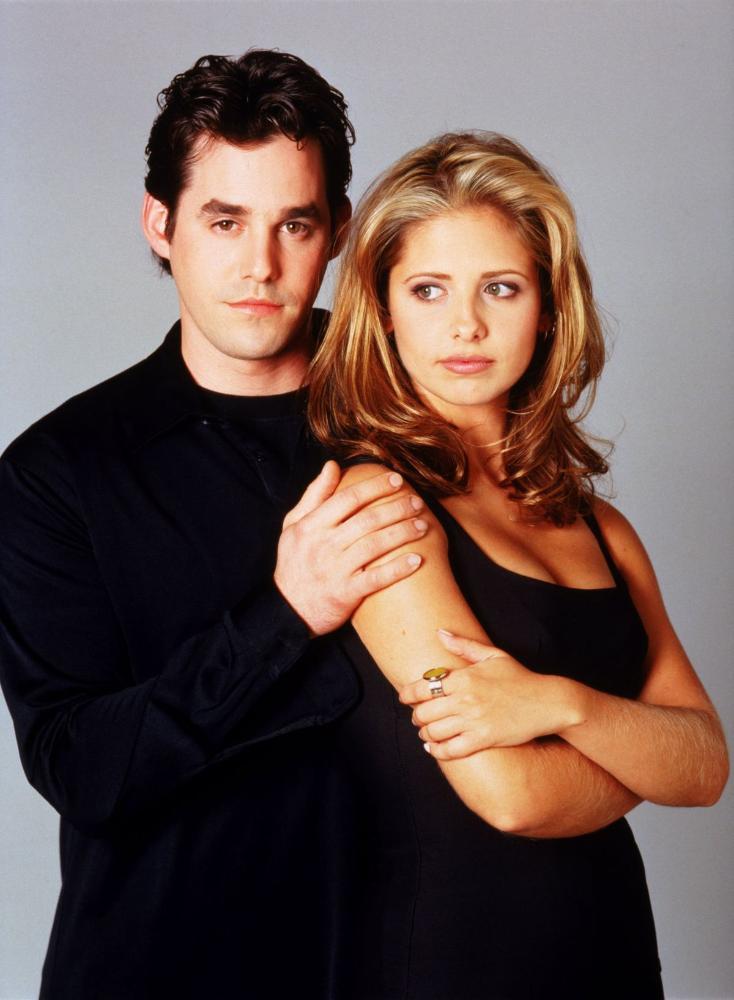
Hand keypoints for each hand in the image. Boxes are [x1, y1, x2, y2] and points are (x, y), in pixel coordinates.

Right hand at [274, 462, 428, 634]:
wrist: (287, 609)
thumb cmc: (294, 562)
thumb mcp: (294, 525)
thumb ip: (314, 495)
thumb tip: (332, 465)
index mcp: (311, 525)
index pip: (347, 498)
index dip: (375, 486)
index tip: (397, 480)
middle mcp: (323, 545)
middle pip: (367, 519)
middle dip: (396, 508)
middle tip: (417, 502)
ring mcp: (335, 570)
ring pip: (375, 545)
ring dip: (403, 533)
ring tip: (424, 525)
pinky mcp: (345, 593)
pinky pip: (376, 579)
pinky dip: (397, 569)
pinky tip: (418, 560)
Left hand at [398, 630, 580, 759]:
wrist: (548, 702)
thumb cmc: (520, 678)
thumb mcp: (493, 656)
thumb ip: (464, 645)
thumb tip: (440, 633)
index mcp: (464, 677)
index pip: (423, 686)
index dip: (407, 694)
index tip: (404, 697)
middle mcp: (465, 699)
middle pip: (423, 712)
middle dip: (415, 716)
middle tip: (416, 717)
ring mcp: (474, 721)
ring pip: (433, 732)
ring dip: (424, 733)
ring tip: (425, 732)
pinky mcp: (483, 740)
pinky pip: (450, 750)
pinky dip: (437, 751)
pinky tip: (434, 747)